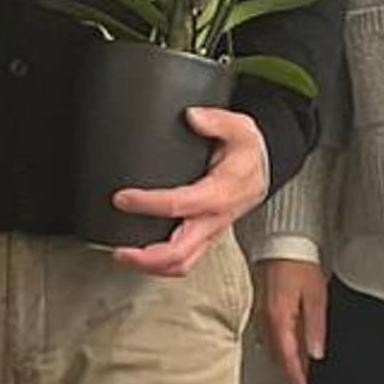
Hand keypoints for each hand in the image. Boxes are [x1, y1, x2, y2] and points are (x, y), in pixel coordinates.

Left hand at [109, 106, 269, 278]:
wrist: (264, 168)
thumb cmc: (248, 151)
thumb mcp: (239, 127)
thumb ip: (216, 120)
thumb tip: (194, 117)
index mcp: (223, 192)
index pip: (182, 204)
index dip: (149, 204)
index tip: (123, 198)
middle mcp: (216, 218)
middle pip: (181, 251)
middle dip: (146, 256)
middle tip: (119, 249)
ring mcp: (212, 232)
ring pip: (183, 264)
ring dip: (151, 267)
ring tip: (125, 257)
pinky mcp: (207, 238)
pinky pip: (185, 261)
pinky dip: (161, 265)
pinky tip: (142, 256)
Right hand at [256, 257, 330, 383]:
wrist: (282, 244)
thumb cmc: (299, 264)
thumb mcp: (315, 296)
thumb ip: (315, 327)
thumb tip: (316, 353)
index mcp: (279, 320)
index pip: (288, 359)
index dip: (297, 378)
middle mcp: (267, 321)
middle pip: (278, 358)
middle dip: (291, 373)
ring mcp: (262, 316)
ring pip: (273, 349)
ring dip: (286, 361)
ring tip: (301, 370)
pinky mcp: (263, 309)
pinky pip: (270, 336)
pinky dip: (281, 347)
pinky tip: (293, 346)